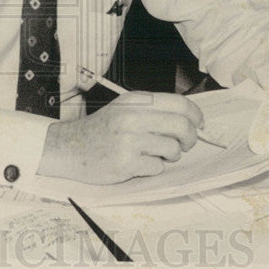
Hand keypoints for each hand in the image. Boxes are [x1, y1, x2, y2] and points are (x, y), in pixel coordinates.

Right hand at [36, 92, 203, 184]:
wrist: (69, 147)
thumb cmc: (101, 129)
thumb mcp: (124, 108)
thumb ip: (153, 110)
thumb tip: (190, 120)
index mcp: (136, 101)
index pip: (180, 104)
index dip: (196, 116)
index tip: (199, 124)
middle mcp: (133, 117)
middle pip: (182, 127)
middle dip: (190, 139)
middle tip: (185, 145)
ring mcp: (130, 140)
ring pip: (173, 149)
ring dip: (170, 155)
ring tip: (155, 154)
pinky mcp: (126, 162)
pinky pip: (157, 167)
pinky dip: (153, 168)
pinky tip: (138, 163)